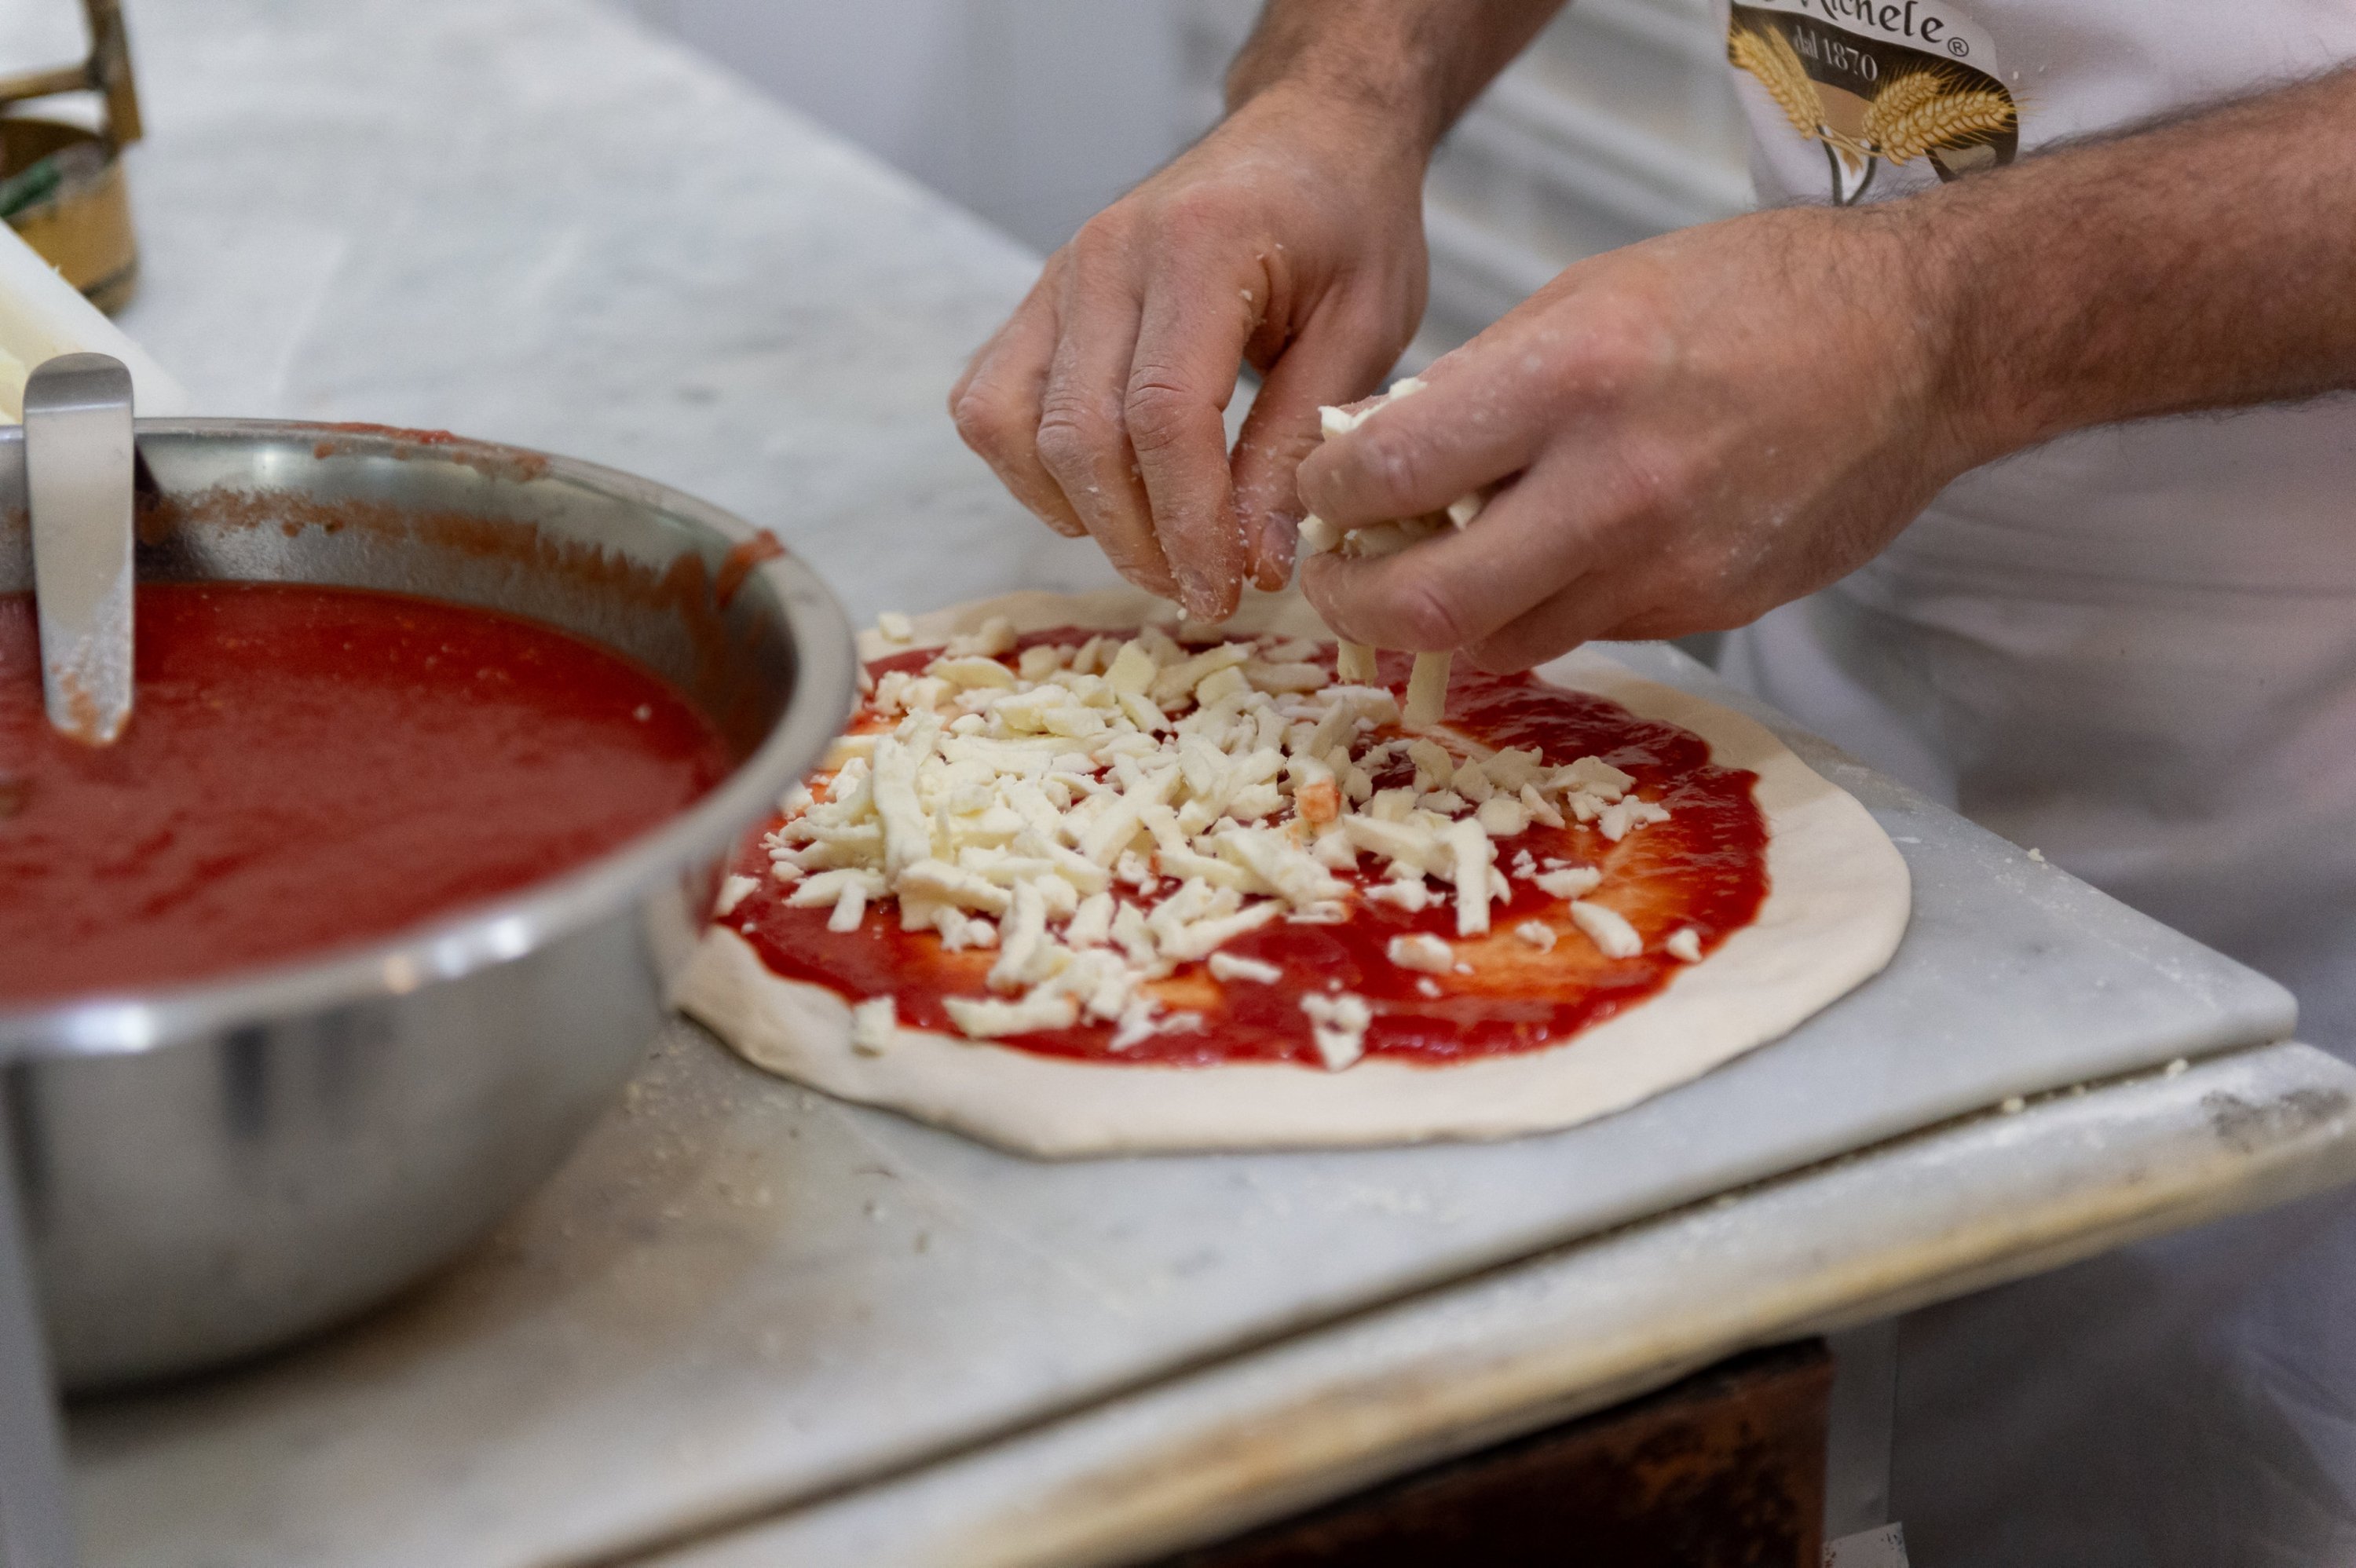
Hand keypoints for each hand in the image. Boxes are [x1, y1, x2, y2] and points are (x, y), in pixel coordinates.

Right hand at [949, 86, 1429, 619]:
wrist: (1305, 136)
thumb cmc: (1347, 224)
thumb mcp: (1364, 328)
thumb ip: (1301, 442)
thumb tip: (1258, 563)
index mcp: (1197, 248)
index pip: (1163, 414)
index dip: (1188, 522)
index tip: (1225, 589)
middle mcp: (1105, 257)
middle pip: (1081, 435)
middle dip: (1138, 539)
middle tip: (1201, 591)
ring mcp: (1057, 277)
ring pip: (1014, 428)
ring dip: (1079, 515)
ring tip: (1155, 550)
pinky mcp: (1037, 303)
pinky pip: (989, 405)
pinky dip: (1029, 472)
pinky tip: (1101, 499)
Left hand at [1295, 206, 1983, 669]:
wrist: (1922, 345)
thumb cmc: (1756, 296)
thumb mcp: (1593, 293)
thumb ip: (1480, 382)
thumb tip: (1379, 451)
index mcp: (1575, 377)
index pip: (1396, 473)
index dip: (1330, 497)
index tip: (1323, 491)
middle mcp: (1618, 487)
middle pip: (1433, 606)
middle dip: (1354, 605)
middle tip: (1335, 580)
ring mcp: (1668, 566)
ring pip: (1503, 644)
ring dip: (1443, 622)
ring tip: (1425, 574)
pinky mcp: (1707, 611)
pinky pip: (1583, 635)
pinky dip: (1538, 611)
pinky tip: (1538, 564)